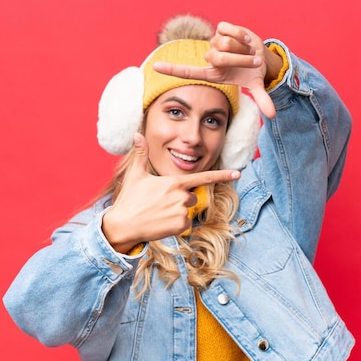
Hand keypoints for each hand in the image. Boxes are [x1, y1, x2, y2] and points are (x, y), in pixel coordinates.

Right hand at [102, 133, 240, 253]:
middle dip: (180, 199)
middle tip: (160, 203)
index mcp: (174, 181)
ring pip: (188, 210)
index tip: (238, 174)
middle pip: (192, 196)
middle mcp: (181, 195)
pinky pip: (185, 223)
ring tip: (158, 213)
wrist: (123, 224)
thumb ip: (141, 154)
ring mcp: (181, 211)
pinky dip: (175, 225)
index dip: (222, 176)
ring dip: (177, 212)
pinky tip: (161, 223)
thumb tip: (137, 134)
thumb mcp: (135, 174)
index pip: (204, 177)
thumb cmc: (130, 199)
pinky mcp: (180, 226)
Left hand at [152, 21, 282, 117]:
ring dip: (242, 48)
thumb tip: (273, 114)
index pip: (188, 72)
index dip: (172, 70)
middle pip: (217, 56)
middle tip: (252, 62)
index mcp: (213, 74)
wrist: (260, 55)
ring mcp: (215, 42)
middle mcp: (211, 58)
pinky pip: (229, 29)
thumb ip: (262, 100)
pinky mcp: (221, 28)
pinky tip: (246, 39)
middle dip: (238, 59)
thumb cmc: (253, 72)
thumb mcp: (256, 85)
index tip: (154, 67)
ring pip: (224, 42)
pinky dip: (241, 34)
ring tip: (248, 52)